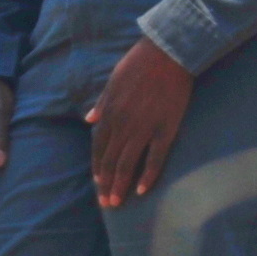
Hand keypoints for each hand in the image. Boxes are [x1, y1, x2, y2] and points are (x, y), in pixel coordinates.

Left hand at [87, 39, 194, 208]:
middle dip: (106, 183)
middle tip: (106, 203)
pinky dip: (147, 176)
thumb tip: (88, 120)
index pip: (99, 147)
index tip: (98, 183)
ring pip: (128, 163)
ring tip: (117, 202)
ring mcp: (145, 128)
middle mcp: (124, 124)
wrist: (168, 52)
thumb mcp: (112, 81)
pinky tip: (141, 190)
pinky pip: (155, 158)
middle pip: (111, 160)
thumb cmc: (139, 63)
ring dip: (120, 185)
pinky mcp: (166, 129)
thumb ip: (101, 104)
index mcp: (110, 112)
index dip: (98, 167)